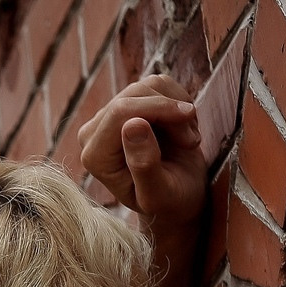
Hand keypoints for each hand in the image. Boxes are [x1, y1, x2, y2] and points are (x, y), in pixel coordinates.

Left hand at [77, 74, 206, 225]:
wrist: (177, 197)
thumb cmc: (168, 201)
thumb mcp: (159, 193)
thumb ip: (143, 164)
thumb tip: (133, 124)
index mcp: (96, 157)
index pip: (120, 112)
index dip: (159, 107)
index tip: (190, 117)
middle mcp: (94, 133)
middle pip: (134, 95)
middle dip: (172, 113)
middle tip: (191, 142)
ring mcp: (110, 116)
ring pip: (148, 86)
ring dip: (177, 109)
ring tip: (187, 140)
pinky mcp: (129, 105)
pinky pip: (158, 85)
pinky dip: (178, 101)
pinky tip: (182, 128)